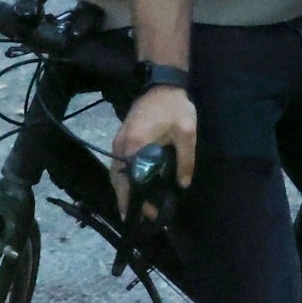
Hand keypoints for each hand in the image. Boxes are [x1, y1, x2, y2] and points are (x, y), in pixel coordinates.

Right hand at [110, 85, 196, 216]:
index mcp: (136, 146)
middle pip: (118, 181)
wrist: (162, 85)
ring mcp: (118, 143)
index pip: (131, 180)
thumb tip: (183, 185)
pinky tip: (132, 188)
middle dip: (127, 201)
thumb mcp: (186, 133)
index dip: (136, 200)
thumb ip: (185, 160)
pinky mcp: (120, 139)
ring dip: (123, 191)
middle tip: (139, 218)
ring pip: (115, 174)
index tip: (144, 215)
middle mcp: (121, 147)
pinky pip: (117, 166)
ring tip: (135, 209)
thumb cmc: (175, 108)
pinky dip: (122, 180)